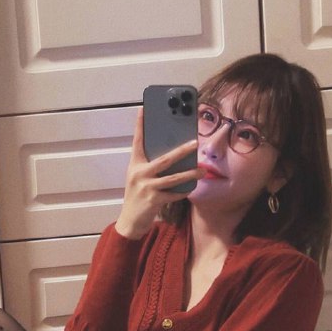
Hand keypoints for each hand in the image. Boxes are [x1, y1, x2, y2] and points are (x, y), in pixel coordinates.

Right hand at [115, 107, 203, 239]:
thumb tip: (173, 155)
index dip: (140, 125)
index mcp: (135, 165)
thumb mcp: (138, 178)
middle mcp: (139, 174)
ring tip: (202, 170)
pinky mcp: (153, 200)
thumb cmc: (137, 197)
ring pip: (173, 178)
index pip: (137, 142)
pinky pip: (173, 194)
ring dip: (190, 174)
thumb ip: (150, 166)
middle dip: (181, 150)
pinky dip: (183, 191)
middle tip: (195, 143)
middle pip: (164, 159)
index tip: (143, 109)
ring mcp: (146, 187)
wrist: (129, 221)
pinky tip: (192, 188)